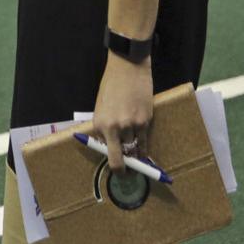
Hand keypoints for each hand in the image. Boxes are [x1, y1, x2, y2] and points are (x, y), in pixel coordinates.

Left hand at [93, 52, 153, 172]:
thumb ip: (104, 127)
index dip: (112, 164)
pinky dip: (144, 150)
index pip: (105, 153)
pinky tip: (144, 154)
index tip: (117, 171)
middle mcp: (113, 128)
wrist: (127, 68)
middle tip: (127, 175)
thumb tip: (108, 146)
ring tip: (137, 160)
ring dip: (135, 156)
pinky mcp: (144, 121)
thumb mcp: (101, 107)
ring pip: (134, 151)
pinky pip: (144, 143)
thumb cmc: (112, 85)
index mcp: (99, 124)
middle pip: (120, 159)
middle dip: (124, 171)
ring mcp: (130, 126)